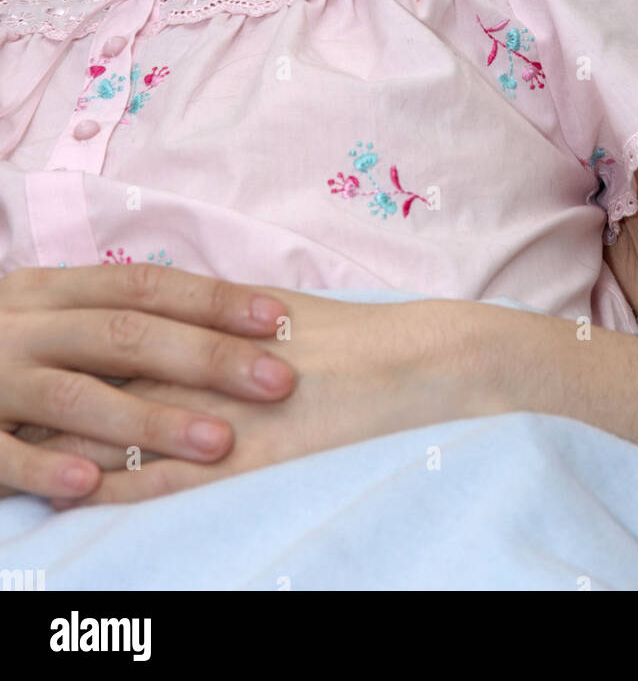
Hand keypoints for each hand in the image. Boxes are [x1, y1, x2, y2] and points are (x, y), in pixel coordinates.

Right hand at [0, 265, 294, 501]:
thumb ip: (116, 314)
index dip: (212, 300)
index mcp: (54, 290)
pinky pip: (3, 452)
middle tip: (278, 381)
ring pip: (76, 397)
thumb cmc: (3, 343)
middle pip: (125, 334)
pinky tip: (96, 485)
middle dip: (207, 358)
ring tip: (219, 444)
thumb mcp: (49, 311)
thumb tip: (218, 320)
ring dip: (150, 420)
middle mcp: (25, 324)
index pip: (145, 285)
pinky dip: (48, 467)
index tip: (277, 319)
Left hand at [38, 293, 505, 506]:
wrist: (421, 360)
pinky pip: (162, 478)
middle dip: (43, 388)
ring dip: (59, 439)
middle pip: (99, 371)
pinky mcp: (243, 456)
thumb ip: (221, 317)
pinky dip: (110, 488)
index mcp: (210, 317)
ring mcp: (220, 406)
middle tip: (3, 399)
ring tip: (12, 449)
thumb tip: (177, 316)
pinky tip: (73, 498)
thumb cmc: (358, 338)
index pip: (112, 327)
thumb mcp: (280, 313)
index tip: (25, 358)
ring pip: (117, 423)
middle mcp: (204, 355)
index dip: (61, 343)